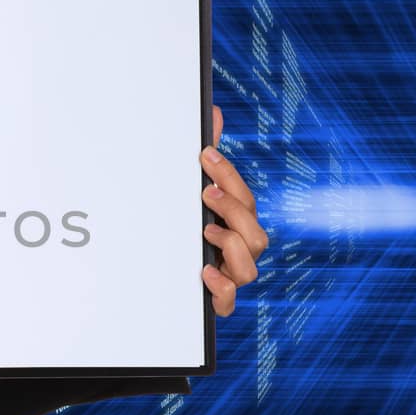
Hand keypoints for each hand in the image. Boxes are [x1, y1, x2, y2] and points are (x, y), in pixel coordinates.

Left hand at [199, 103, 267, 316]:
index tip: (205, 156)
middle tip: (205, 193)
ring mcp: (229, 277)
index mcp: (236, 226)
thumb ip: (207, 159)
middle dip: (234, 210)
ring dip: (232, 246)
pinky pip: (228, 303)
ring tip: (207, 231)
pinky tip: (204, 270)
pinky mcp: (214, 301)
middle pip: (255, 235)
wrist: (160, 280)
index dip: (228, 176)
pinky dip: (221, 288)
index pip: (244, 200)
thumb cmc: (185, 229)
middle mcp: (238, 252)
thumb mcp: (192, 193)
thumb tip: (213, 112)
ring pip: (249, 268)